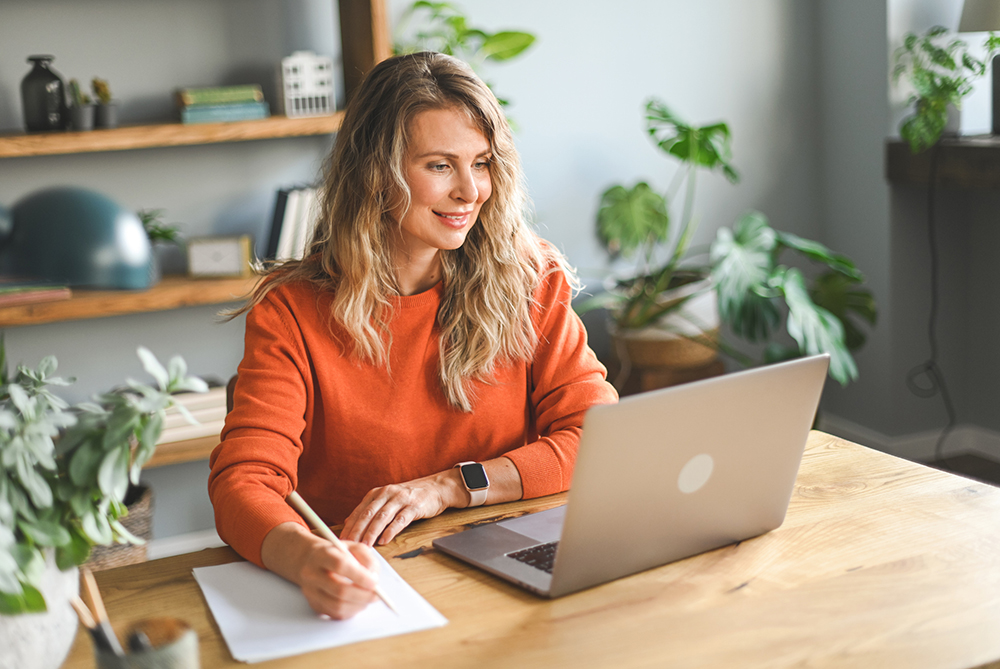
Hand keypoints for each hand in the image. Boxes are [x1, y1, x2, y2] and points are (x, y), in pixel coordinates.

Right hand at [297, 539, 379, 619]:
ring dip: (359, 605)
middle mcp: (312, 574)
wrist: (311, 561)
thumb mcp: (353, 547)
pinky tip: (357, 602)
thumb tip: (374, 578)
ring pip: (338, 605)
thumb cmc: (336, 554)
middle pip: (339, 590)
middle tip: (377, 594)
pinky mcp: (314, 605)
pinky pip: (335, 614)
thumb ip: (367, 559)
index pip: (340, 565)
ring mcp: (310, 592)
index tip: (375, 582)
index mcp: (321, 554)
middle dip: (363, 595)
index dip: (360, 576)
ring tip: (368, 598)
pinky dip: (351, 611)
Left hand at [341, 470, 464, 545]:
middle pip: (368, 514)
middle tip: (348, 545)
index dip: (349, 526)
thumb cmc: (409, 497)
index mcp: (377, 493)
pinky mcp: (414, 506)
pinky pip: (400, 519)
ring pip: (382, 517)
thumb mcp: (387, 500)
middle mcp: (387, 494)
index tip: (341, 540)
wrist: (435, 488)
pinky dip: (391, 530)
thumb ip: (370, 510)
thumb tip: (349, 523)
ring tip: (365, 546)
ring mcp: (400, 499)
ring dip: (372, 533)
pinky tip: (384, 540)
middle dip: (357, 531)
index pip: (359, 511)